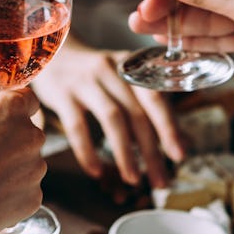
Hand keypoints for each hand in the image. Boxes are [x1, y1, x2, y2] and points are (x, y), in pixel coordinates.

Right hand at [0, 89, 45, 233]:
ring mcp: (35, 170)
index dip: (7, 104)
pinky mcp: (34, 199)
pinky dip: (10, 189)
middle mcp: (30, 136)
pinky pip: (25, 186)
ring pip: (27, 159)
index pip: (26, 98)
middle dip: (8, 136)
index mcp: (9, 110)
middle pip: (26, 130)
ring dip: (10, 164)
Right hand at [31, 37, 182, 187]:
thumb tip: (178, 141)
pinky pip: (77, 126)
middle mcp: (111, 70)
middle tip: (161, 181)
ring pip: (112, 119)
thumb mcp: (122, 79)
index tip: (180, 155)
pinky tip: (96, 171)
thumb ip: (147, 105)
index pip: (155, 98)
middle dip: (151, 151)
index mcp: (131, 67)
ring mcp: (86, 81)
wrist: (52, 52)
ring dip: (125, 153)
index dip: (169, 127)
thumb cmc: (95, 74)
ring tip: (133, 180)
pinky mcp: (63, 94)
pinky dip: (87, 151)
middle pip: (137, 113)